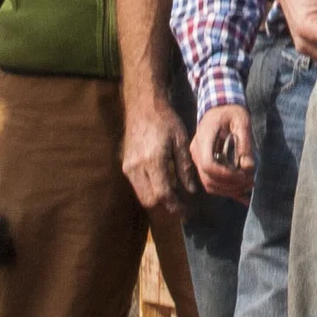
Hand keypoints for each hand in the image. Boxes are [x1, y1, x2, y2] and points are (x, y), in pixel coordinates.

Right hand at [121, 94, 197, 213]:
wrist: (142, 106)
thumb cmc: (165, 120)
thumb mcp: (181, 141)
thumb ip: (185, 167)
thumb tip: (191, 190)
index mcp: (153, 160)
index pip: (163, 194)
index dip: (175, 206)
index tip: (186, 211)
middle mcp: (137, 166)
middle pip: (149, 200)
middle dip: (165, 206)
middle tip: (180, 204)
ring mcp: (128, 166)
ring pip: (141, 195)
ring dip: (156, 199)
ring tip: (173, 194)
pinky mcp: (125, 164)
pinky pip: (136, 186)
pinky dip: (149, 190)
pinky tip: (161, 182)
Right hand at [189, 104, 254, 200]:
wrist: (219, 107)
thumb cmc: (231, 112)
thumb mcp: (241, 121)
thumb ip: (245, 143)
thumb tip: (249, 168)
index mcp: (204, 138)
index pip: (208, 165)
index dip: (226, 175)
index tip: (244, 175)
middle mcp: (196, 151)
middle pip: (208, 179)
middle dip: (231, 185)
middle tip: (251, 182)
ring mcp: (197, 159)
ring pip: (209, 185)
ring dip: (229, 190)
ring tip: (248, 185)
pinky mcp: (203, 164)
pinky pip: (212, 182)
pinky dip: (227, 190)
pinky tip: (242, 194)